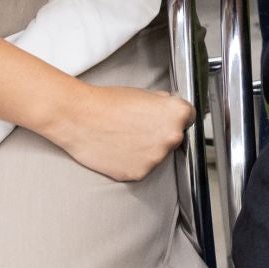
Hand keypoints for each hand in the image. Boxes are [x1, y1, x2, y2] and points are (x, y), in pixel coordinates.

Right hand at [40, 83, 192, 180]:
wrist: (80, 117)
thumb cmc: (109, 102)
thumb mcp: (145, 94)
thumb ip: (164, 105)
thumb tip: (171, 110)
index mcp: (177, 114)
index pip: (188, 118)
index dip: (174, 117)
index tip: (163, 119)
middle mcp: (172, 137)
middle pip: (174, 138)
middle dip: (160, 134)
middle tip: (138, 128)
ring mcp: (156, 158)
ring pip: (157, 155)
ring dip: (147, 150)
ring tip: (124, 138)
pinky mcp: (139, 173)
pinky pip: (140, 168)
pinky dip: (132, 162)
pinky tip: (118, 150)